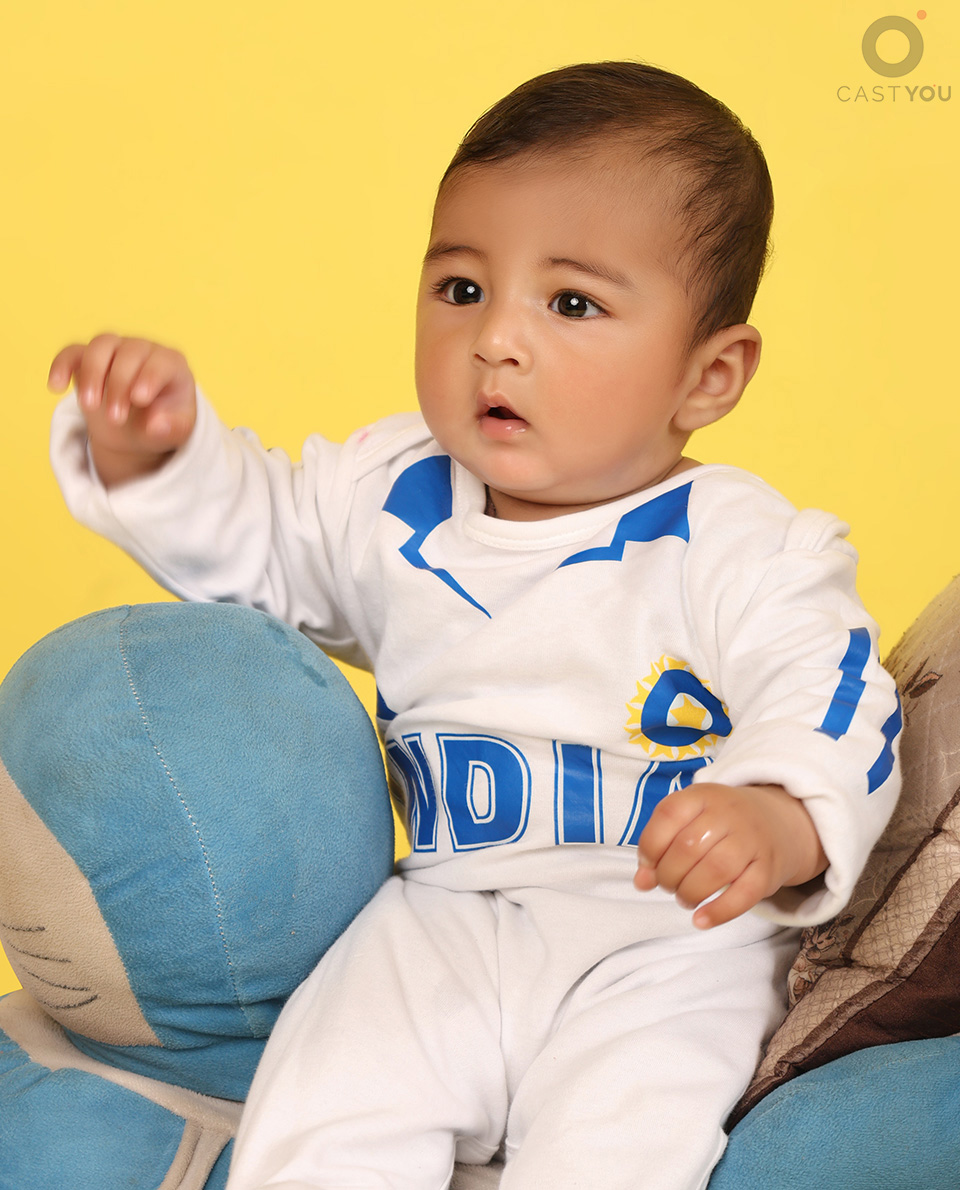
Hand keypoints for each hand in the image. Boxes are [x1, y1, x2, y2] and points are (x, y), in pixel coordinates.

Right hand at [48, 334, 196, 486]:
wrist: (142, 425)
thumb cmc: (165, 422)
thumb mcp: (177, 431)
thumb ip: (173, 428)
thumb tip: (155, 424)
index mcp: (171, 364)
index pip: (161, 362)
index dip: (149, 377)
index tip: (139, 399)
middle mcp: (143, 350)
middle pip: (129, 353)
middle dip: (119, 385)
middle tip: (116, 419)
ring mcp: (116, 350)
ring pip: (101, 345)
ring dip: (92, 374)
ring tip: (89, 407)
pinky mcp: (89, 358)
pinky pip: (73, 352)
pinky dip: (62, 365)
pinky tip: (56, 386)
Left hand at [634, 782, 826, 929]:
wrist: (776, 822)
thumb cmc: (721, 823)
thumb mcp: (690, 820)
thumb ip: (661, 845)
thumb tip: (641, 881)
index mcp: (703, 795)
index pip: (668, 815)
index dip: (650, 846)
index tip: (649, 865)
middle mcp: (729, 813)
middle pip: (688, 847)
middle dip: (668, 875)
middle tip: (668, 885)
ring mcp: (751, 840)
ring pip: (716, 869)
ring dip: (690, 892)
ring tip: (685, 898)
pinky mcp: (768, 870)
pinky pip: (744, 894)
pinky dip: (719, 912)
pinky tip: (701, 919)